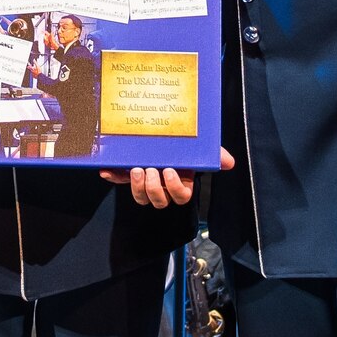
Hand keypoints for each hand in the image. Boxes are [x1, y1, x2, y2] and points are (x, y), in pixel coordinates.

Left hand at [100, 148, 235, 207]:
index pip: (180, 196)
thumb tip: (229, 162)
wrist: (164, 135)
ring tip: (137, 170)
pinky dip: (112, 176)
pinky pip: (119, 180)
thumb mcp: (200, 148)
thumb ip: (214, 155)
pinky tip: (106, 170)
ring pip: (141, 197)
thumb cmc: (184, 147)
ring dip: (137, 187)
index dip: (174, 188)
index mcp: (180, 183)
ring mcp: (145, 182)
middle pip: (158, 201)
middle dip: (154, 188)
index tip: (170, 172)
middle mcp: (163, 187)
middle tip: (151, 171)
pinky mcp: (128, 174)